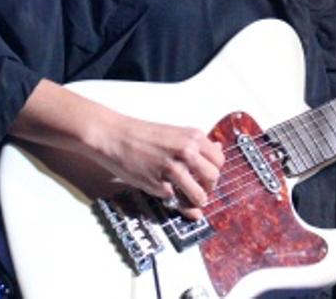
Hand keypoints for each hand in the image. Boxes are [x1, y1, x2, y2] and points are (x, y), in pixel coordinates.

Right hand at [89, 116, 224, 219]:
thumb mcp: (176, 133)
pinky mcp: (158, 183)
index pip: (219, 160)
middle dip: (208, 188)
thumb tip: (218, 148)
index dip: (214, 171)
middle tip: (199, 189)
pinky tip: (161, 187)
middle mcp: (187, 151)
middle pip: (213, 178)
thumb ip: (196, 144)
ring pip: (199, 195)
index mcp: (194, 137)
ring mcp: (173, 168)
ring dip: (195, 201)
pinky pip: (174, 198)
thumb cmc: (143, 135)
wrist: (115, 136)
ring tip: (187, 198)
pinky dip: (170, 197)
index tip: (206, 176)